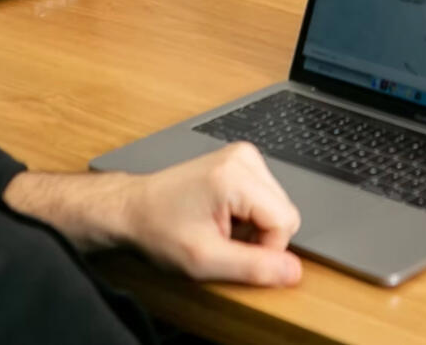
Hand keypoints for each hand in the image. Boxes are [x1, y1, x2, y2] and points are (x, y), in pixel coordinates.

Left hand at [121, 142, 301, 286]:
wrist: (133, 208)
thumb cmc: (159, 230)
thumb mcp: (203, 260)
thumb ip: (252, 267)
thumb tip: (293, 271)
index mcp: (237, 176)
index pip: (286, 221)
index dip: (265, 249)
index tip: (232, 254)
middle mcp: (245, 158)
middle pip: (284, 210)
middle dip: (260, 235)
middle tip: (223, 242)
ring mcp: (244, 155)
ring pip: (277, 204)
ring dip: (254, 225)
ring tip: (220, 228)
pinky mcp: (242, 159)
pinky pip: (266, 194)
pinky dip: (249, 212)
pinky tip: (223, 215)